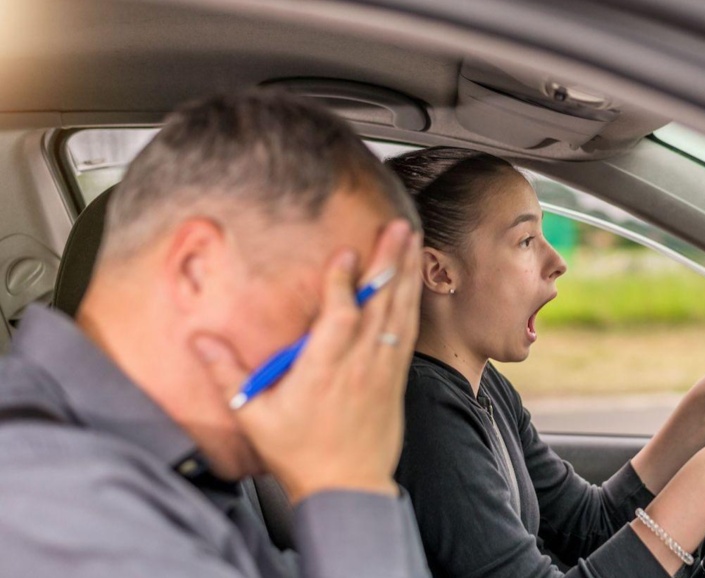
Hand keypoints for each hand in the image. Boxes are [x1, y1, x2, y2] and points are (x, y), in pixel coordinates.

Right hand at [194, 220, 422, 502]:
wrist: (347, 489)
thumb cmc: (300, 454)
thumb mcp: (255, 416)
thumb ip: (227, 374)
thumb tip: (198, 340)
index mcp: (324, 371)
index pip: (338, 318)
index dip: (342, 284)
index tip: (344, 252)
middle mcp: (359, 365)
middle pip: (379, 305)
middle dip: (388, 262)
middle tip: (395, 228)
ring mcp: (382, 370)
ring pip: (399, 313)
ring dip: (406, 274)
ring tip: (410, 239)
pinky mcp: (396, 377)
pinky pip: (408, 331)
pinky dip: (411, 301)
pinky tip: (414, 281)